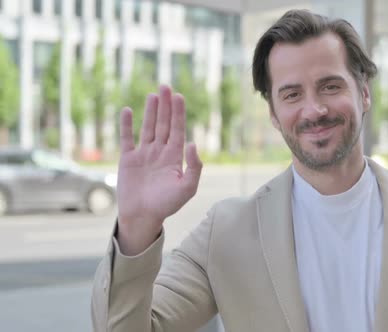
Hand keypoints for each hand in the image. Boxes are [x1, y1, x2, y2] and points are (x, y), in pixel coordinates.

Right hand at [116, 85, 201, 254]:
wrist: (143, 217)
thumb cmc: (167, 205)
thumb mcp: (187, 188)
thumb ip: (194, 167)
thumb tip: (193, 143)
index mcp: (175, 157)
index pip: (178, 130)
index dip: (178, 113)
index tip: (178, 97)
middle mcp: (160, 152)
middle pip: (164, 124)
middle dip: (165, 106)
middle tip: (166, 87)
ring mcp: (144, 154)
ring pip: (148, 127)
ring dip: (150, 111)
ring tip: (153, 95)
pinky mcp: (128, 159)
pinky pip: (127, 138)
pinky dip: (127, 125)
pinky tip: (129, 110)